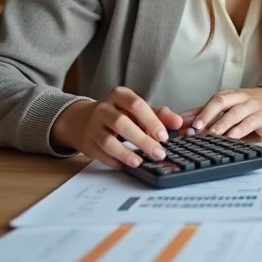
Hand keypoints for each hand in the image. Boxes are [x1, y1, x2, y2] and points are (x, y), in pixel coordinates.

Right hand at [51, 87, 183, 169]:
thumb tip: (179, 123)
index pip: (136, 105)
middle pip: (122, 123)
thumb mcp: (137, 110)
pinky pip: (100, 153)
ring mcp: (93, 126)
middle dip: (142, 140)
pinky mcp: (87, 142)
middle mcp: (103, 108)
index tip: (164, 136)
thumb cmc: (119, 114)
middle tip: (159, 153)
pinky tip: (125, 165)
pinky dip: (114, 161)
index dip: (151, 121)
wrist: (83, 119)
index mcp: (119, 95)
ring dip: (125, 153)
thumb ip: (159, 115)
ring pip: (108, 140)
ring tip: (140, 162)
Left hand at [180, 87, 261, 140]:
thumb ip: (207, 114)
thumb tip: (182, 121)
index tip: (185, 123)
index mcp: (229, 95)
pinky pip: (250, 122)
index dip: (198, 112)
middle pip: (221, 101)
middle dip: (207, 114)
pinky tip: (232, 136)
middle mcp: (239, 98)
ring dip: (222, 123)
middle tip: (196, 127)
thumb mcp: (229, 108)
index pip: (211, 101)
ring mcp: (252, 107)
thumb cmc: (249, 108)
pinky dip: (240, 130)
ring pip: (235, 112)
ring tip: (212, 134)